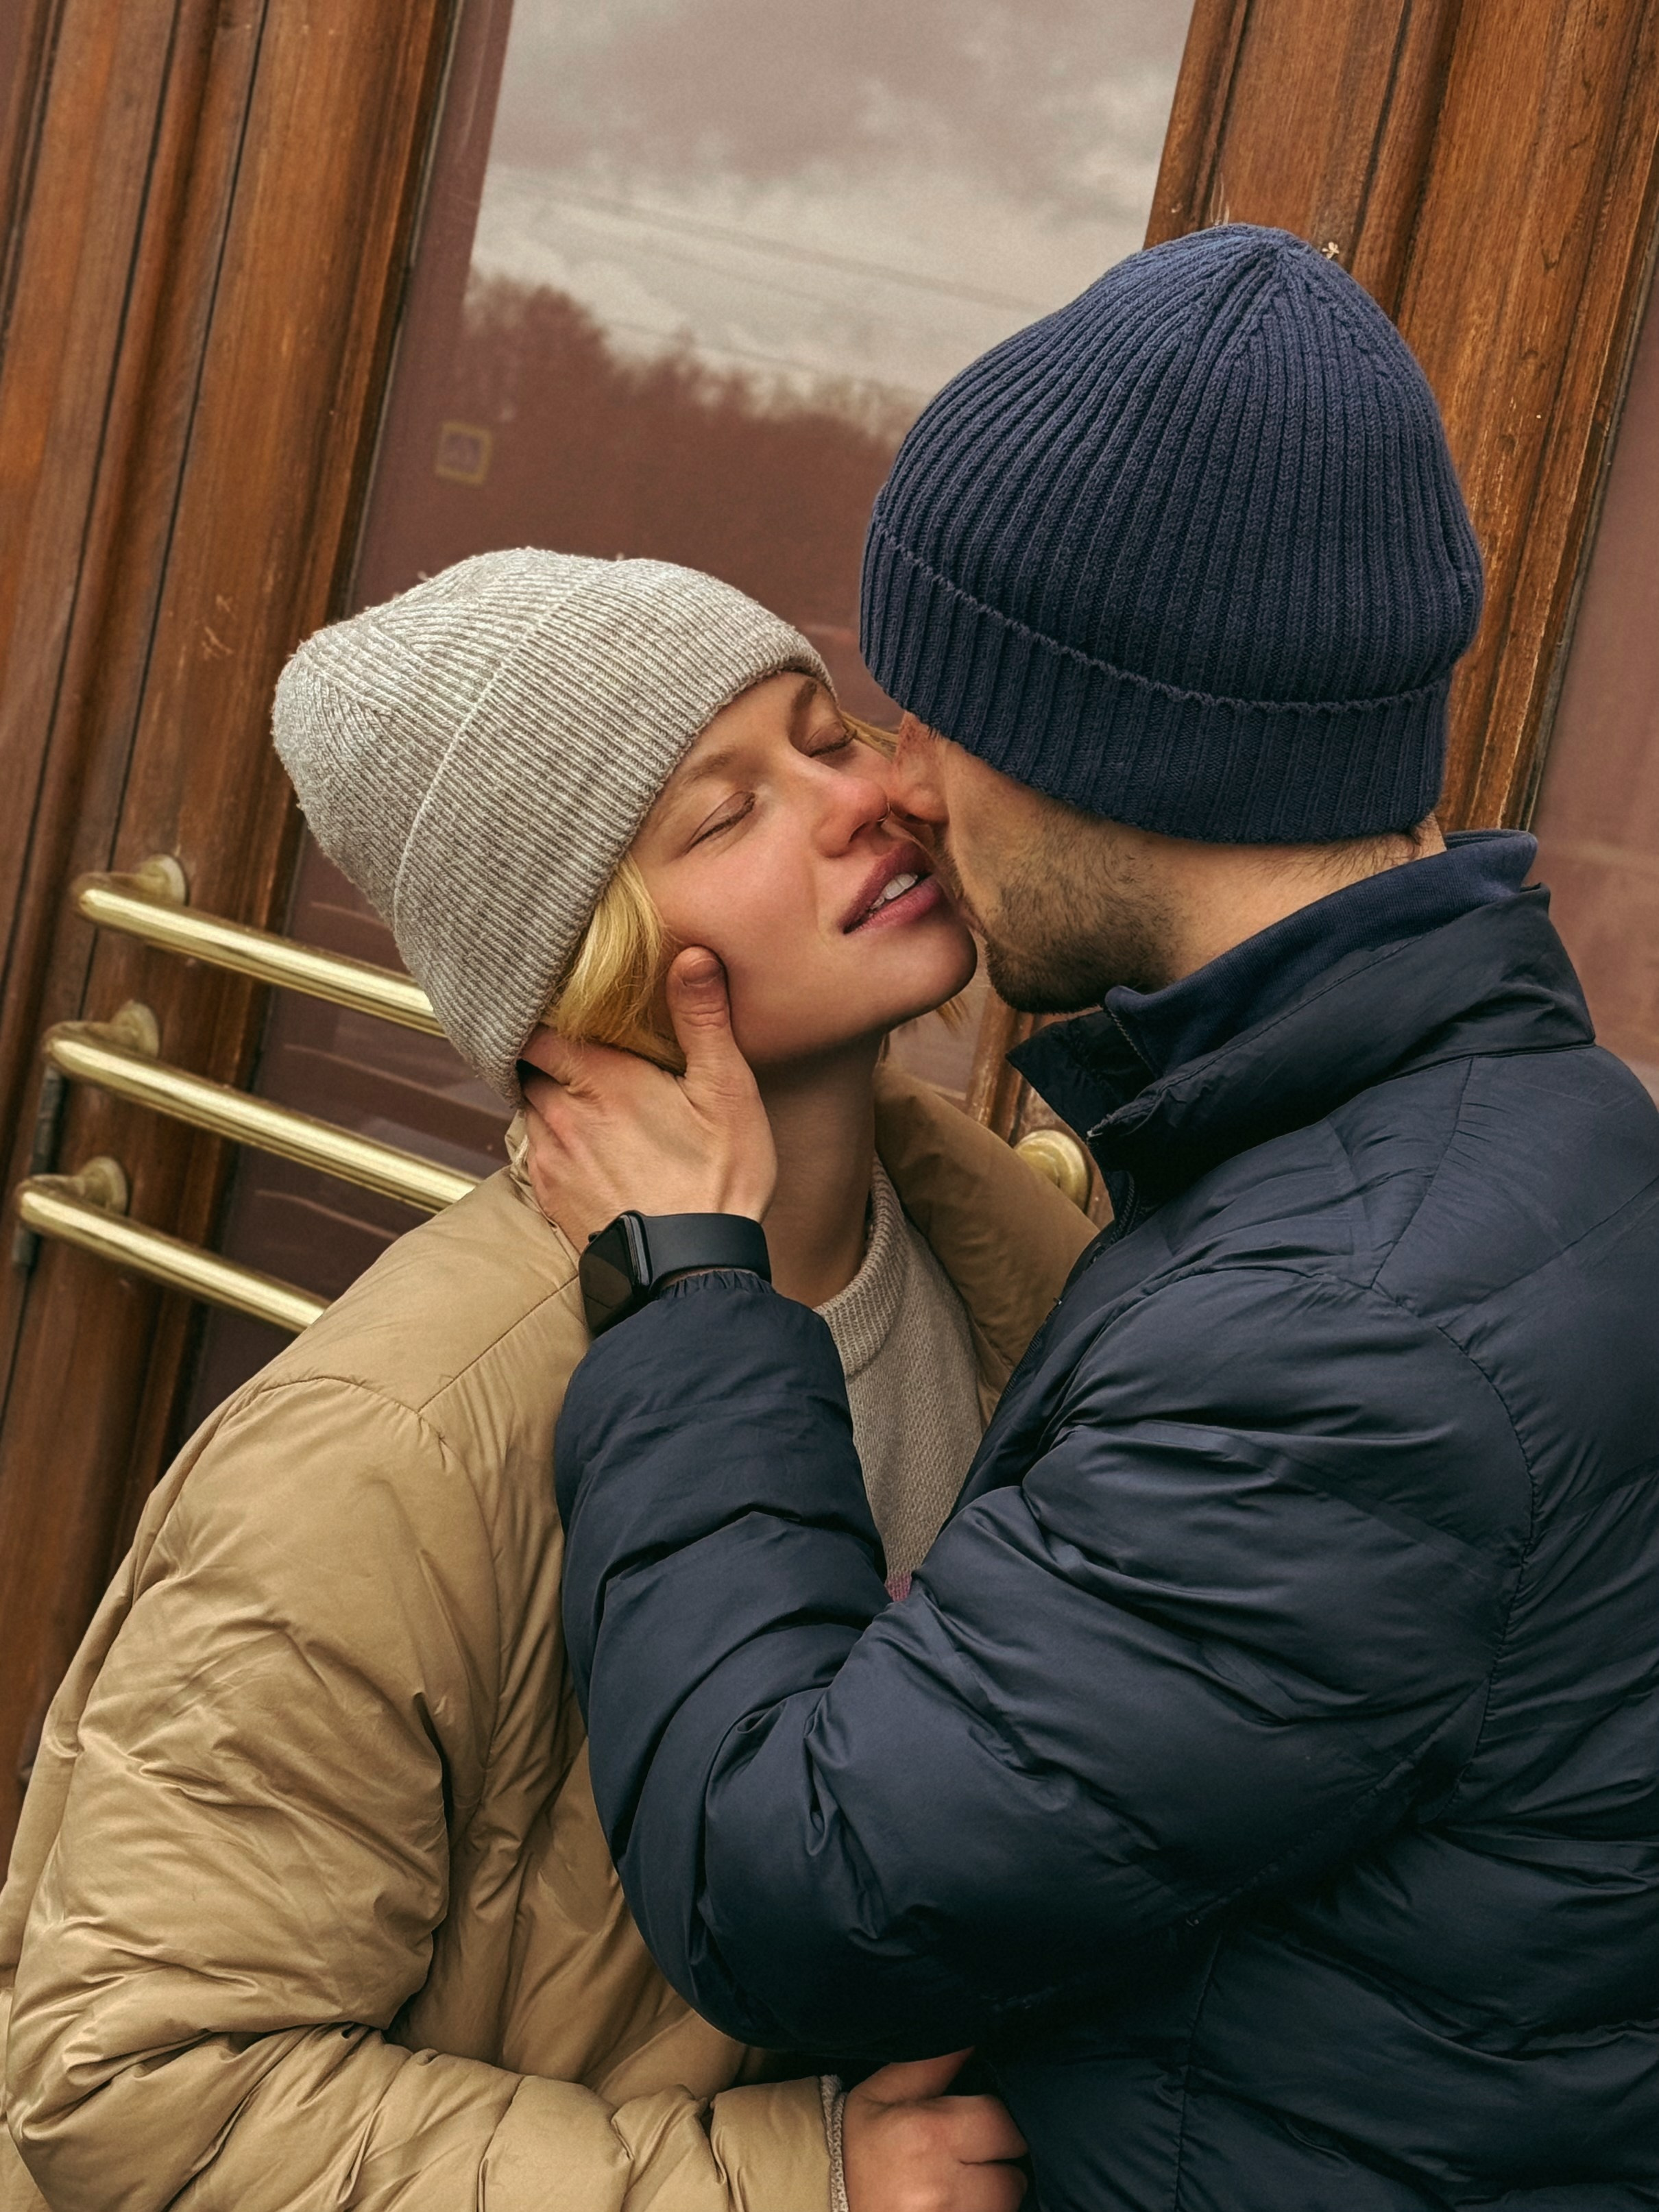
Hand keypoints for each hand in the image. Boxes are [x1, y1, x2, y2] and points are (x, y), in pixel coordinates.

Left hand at [518, 947, 776, 1248]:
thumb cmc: (719, 1184)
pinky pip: (535, 1153)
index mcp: (602, 1079)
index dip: (546, 1014)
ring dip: (550, 1100)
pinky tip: (588, 1148)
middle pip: (530, 1067)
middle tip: (579, 1049)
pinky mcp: (550, 1198)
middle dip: (549, 1057)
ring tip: (586, 1099)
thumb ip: (704, 1021)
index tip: (563, 1005)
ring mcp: (551, 1160)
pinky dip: (551, 1142)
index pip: (540, 1028)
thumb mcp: (727, 1094)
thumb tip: (693, 955)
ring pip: (530, 1110)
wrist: (691, 1275)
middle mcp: (563, 1115)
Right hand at [843, 2051, 1027, 2211]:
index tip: (981, 2124)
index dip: (996, 2122)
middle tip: (971, 2156)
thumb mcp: (884, 2092)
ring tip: (963, 2183)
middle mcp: (942, 2185)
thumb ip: (933, 2063)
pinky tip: (957, 2200)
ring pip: (1004, 2207)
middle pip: (1012, 2176)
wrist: (823, 2195)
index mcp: (930, 2133)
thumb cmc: (859, 2143)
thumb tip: (973, 2039)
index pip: (1001, 2124)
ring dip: (992, 2195)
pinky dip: (980, 2211)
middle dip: (998, 2163)